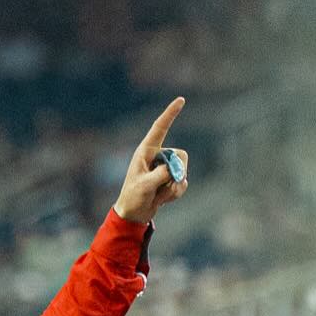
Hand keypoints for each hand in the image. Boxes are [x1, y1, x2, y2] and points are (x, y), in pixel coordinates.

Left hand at [114, 96, 188, 224]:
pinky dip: (175, 194)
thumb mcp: (143, 186)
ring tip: (159, 196)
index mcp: (145, 152)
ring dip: (174, 187)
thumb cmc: (132, 198)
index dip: (170, 114)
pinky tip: (162, 199)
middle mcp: (157, 157)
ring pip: (183, 171)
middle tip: (164, 186)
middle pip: (180, 156)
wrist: (134, 215)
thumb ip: (159, 176)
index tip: (181, 100)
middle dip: (177, 172)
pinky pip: (183, 183)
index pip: (160, 128)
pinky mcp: (170, 179)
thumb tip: (174, 170)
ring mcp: (165, 168)